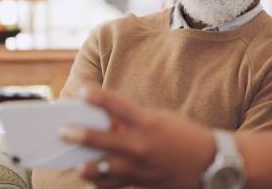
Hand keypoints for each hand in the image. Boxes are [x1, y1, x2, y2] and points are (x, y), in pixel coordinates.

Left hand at [58, 87, 215, 188]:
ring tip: (77, 165)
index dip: (97, 96)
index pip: (117, 105)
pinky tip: (93, 177)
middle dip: (79, 135)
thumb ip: (134, 120)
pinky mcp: (142, 182)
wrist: (210, 162)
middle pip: (102, 140)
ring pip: (104, 169)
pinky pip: (114, 184)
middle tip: (61, 131)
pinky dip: (102, 181)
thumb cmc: (184, 135)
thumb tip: (106, 121)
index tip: (82, 91)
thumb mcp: (160, 119)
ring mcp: (141, 166)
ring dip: (87, 167)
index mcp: (148, 122)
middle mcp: (142, 144)